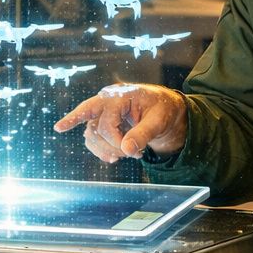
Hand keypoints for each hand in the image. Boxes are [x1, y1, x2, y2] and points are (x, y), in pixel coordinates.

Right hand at [53, 83, 186, 162]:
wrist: (162, 107)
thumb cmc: (160, 109)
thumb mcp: (158, 120)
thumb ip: (143, 133)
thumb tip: (127, 149)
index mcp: (119, 96)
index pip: (106, 122)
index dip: (116, 142)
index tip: (134, 153)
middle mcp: (106, 101)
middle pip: (93, 127)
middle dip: (109, 146)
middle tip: (128, 154)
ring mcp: (102, 112)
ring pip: (90, 134)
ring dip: (105, 150)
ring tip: (124, 155)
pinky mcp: (102, 122)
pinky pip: (91, 138)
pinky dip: (100, 150)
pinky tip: (113, 157)